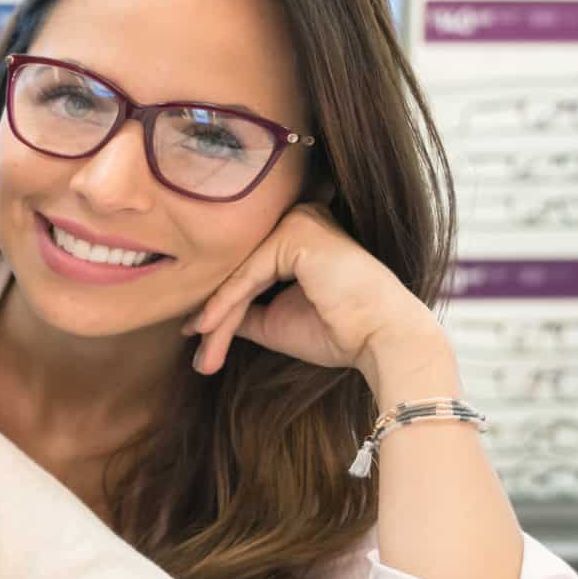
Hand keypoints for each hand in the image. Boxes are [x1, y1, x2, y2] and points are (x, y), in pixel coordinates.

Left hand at [184, 203, 446, 387]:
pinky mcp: (296, 232)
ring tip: (203, 358)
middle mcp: (297, 219)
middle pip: (238, 273)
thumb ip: (239, 310)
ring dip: (217, 319)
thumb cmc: (338, 331)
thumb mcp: (273, 320)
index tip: (194, 340)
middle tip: (199, 359)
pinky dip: (224, 304)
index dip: (217, 310)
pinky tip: (204, 328)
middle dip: (215, 319)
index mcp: (297, 235)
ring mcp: (297, 220)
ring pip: (238, 276)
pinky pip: (247, 275)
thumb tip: (198, 317)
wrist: (383, 340)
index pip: (245, 273)